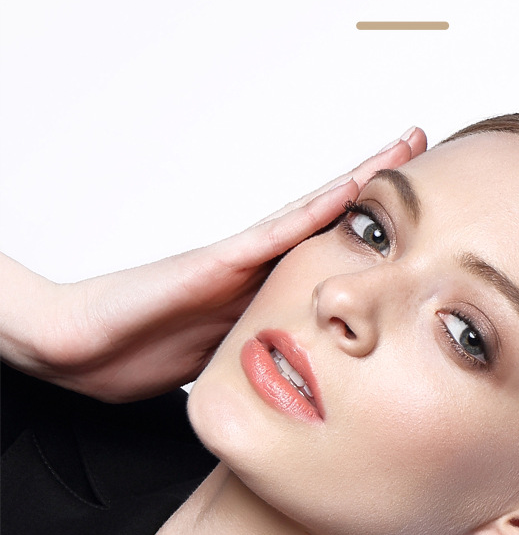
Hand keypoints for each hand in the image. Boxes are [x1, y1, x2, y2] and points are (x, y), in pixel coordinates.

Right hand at [0, 129, 426, 400]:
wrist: (81, 345)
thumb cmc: (136, 355)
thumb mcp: (225, 365)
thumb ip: (263, 362)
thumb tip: (305, 387)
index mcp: (262, 291)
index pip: (328, 253)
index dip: (374, 233)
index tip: (420, 217)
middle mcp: (256, 265)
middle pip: (330, 218)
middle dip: (377, 186)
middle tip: (423, 147)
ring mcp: (239, 258)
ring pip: (313, 212)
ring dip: (360, 180)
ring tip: (404, 149)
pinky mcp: (218, 262)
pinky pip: (277, 232)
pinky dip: (316, 210)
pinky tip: (350, 190)